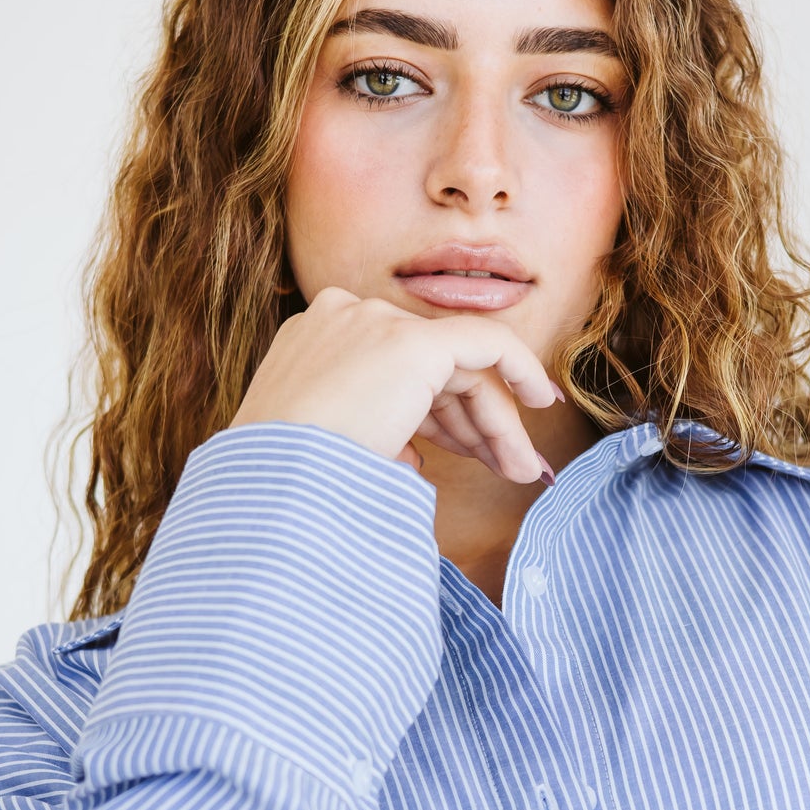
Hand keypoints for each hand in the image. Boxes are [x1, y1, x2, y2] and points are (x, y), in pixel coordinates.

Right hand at [229, 286, 563, 482]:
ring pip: (459, 367)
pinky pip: (487, 343)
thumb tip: (412, 456)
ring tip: (520, 468)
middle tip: (508, 467)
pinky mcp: (411, 343)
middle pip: (429, 370)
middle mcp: (341, 319)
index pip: (393, 374)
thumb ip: (372, 440)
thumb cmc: (286, 488)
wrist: (269, 489)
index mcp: (312, 343)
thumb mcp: (326, 452)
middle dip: (473, 423)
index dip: (439, 416)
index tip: (470, 451)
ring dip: (495, 422)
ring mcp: (374, 325)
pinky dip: (519, 369)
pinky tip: (540, 400)